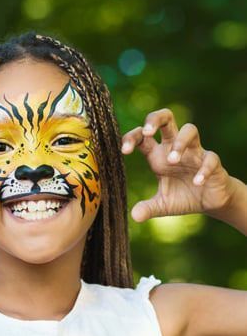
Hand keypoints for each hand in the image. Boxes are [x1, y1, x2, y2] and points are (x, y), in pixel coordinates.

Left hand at [121, 108, 235, 222]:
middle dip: (155, 119)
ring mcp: (194, 152)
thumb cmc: (181, 197)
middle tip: (146, 131)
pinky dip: (203, 169)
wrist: (209, 203)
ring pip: (189, 130)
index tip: (124, 150)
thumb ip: (148, 208)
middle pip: (166, 119)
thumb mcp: (162, 205)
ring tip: (172, 161)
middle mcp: (174, 148)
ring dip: (180, 143)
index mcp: (157, 155)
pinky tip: (197, 182)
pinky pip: (210, 158)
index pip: (142, 137)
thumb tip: (134, 217)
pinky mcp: (212, 161)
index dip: (131, 138)